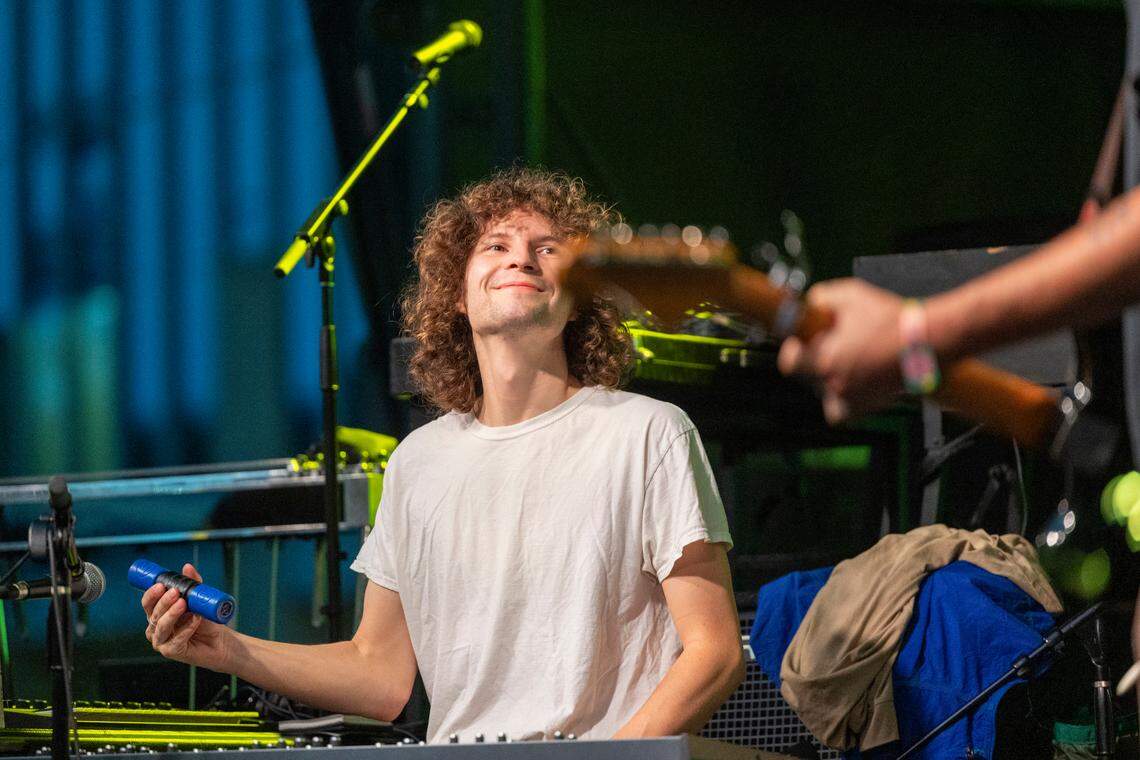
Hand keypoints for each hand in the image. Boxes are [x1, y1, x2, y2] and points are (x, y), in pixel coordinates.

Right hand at [142, 563, 229, 669]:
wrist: (220, 640)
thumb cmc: (206, 620)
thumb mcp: (199, 600)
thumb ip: (193, 584)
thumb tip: (187, 567)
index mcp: (157, 614)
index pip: (148, 602)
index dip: (151, 594)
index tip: (161, 584)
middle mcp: (156, 628)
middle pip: (153, 614)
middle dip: (163, 602)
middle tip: (176, 592)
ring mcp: (161, 641)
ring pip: (161, 626)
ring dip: (172, 614)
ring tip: (185, 604)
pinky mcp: (171, 652)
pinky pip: (175, 640)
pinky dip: (186, 629)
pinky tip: (195, 620)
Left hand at [776, 278, 905, 422]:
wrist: (927, 340)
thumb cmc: (891, 318)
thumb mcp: (851, 294)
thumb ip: (821, 298)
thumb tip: (809, 305)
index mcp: (826, 358)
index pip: (789, 361)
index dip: (794, 349)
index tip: (801, 341)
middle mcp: (835, 383)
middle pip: (807, 376)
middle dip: (815, 360)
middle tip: (832, 347)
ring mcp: (851, 398)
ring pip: (824, 394)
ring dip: (830, 379)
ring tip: (851, 361)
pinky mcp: (866, 407)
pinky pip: (841, 413)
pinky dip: (843, 401)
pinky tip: (854, 382)